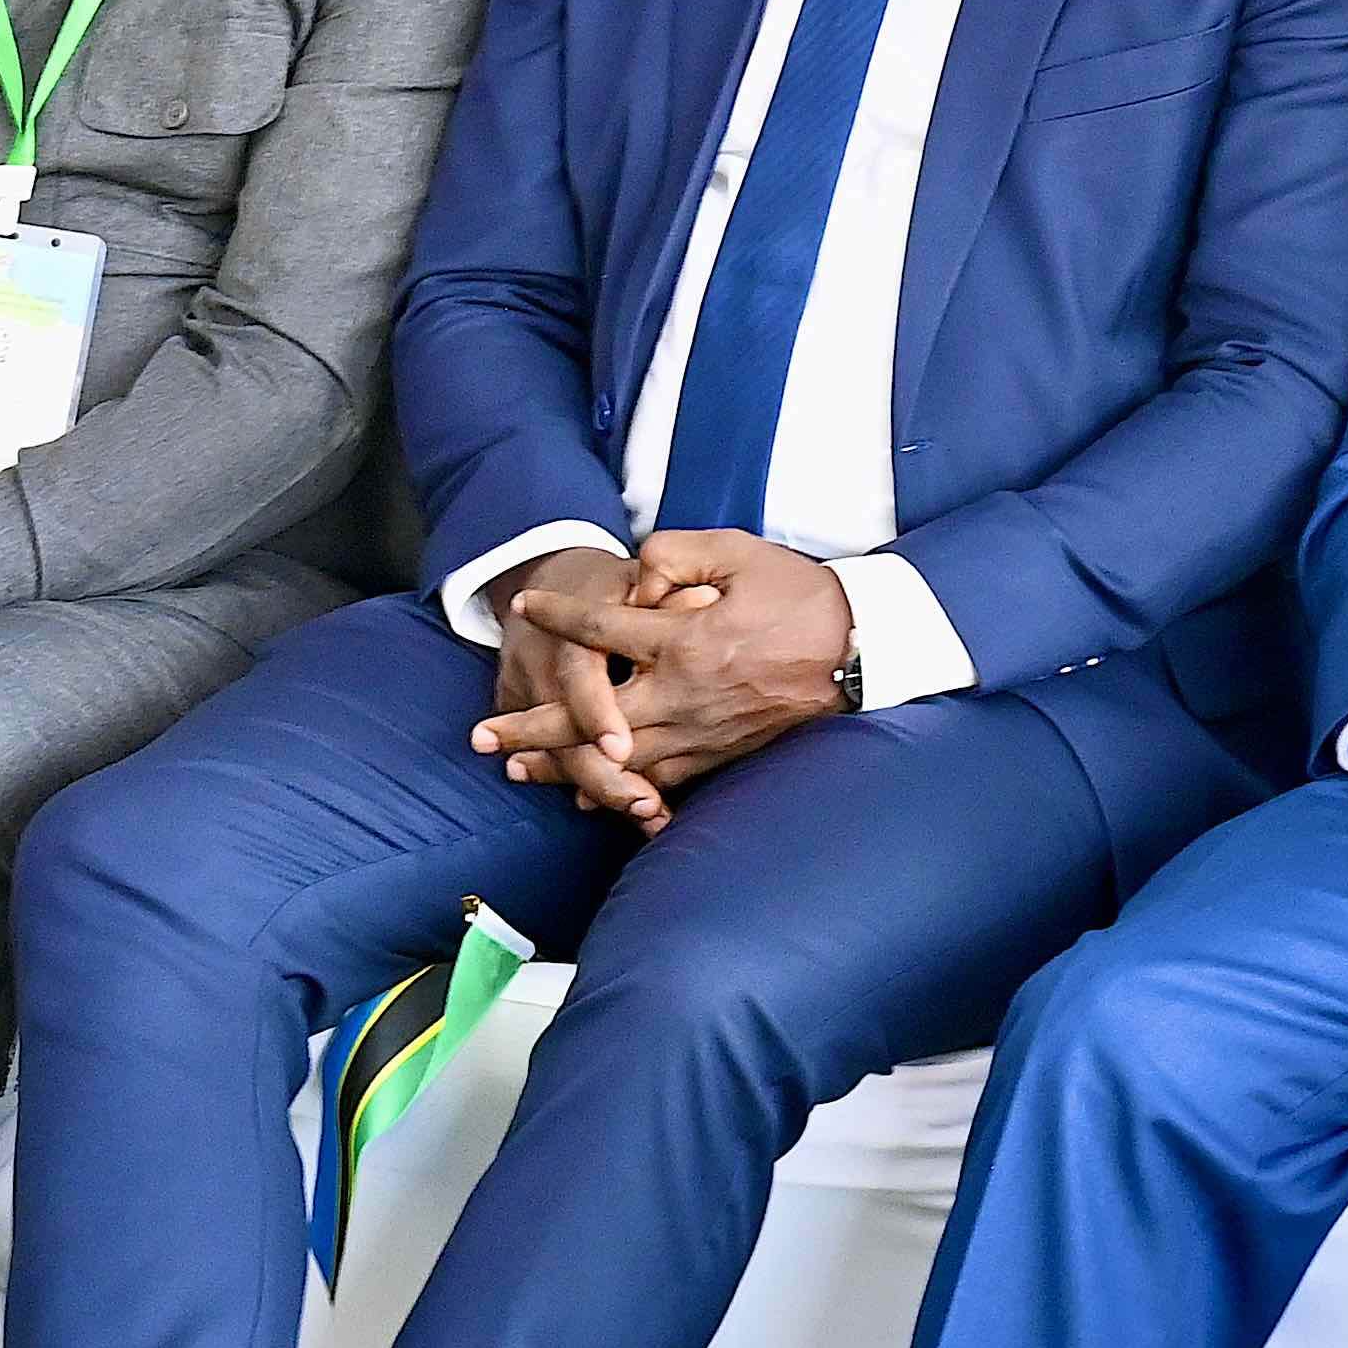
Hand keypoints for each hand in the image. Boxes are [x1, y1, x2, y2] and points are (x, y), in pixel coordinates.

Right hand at [465, 543, 649, 823]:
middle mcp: (543, 664)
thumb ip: (667, 590)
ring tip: (649, 815)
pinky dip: (587, 786)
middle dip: (602, 774)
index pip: (578, 674)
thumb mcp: (635, 575)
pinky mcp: (525, 712)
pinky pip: (553, 758)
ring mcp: (528, 691)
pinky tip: (627, 813)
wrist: (544, 580)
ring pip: (559, 754)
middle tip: (646, 805)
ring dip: (602, 789)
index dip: (595, 713)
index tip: (620, 749)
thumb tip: (706, 603)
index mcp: (571, 627)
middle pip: (563, 732)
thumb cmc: (607, 582)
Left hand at [485, 532, 858, 835]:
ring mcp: (701, 731)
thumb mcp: (741, 554)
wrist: (863, 650)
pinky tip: (584, 794)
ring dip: (564, 766)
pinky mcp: (720, 754)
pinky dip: (618, 791)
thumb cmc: (800, 596)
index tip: (524, 606)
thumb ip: (677, 555)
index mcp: (684, 639)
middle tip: (483, 736)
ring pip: (618, 760)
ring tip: (517, 768)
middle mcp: (683, 693)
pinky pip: (661, 781)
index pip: (602, 630)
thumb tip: (635, 572)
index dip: (559, 616)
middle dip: (534, 727)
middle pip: (591, 717)